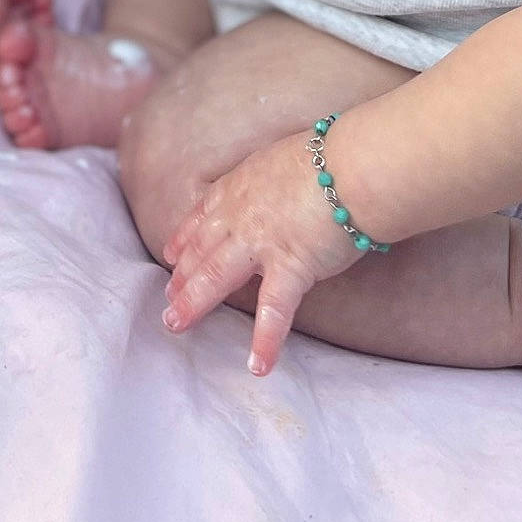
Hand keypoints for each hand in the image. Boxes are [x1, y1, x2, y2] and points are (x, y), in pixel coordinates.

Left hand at [161, 130, 360, 373]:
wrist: (354, 165)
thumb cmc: (333, 155)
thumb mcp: (286, 156)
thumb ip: (273, 180)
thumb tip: (281, 190)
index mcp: (243, 184)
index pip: (205, 213)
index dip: (186, 236)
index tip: (171, 254)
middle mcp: (242, 213)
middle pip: (203, 248)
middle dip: (182, 276)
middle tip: (167, 300)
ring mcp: (261, 241)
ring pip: (217, 275)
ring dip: (194, 302)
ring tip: (176, 325)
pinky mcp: (291, 266)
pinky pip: (274, 310)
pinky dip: (265, 340)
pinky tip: (257, 366)